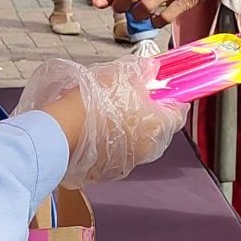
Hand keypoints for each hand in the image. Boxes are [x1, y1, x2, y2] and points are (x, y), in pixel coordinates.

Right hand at [15, 55, 188, 186]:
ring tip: (111, 111)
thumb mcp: (120, 74)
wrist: (60, 130)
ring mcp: (129, 163)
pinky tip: (99, 128)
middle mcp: (149, 149)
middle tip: (134, 96)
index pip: (179, 112)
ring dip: (130, 128)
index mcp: (158, 125)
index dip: (173, 98)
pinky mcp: (108, 171)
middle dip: (150, 112)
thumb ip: (142, 71)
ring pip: (138, 141)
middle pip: (158, 128)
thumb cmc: (93, 102)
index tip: (164, 90)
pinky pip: (118, 153)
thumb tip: (151, 69)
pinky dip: (113, 142)